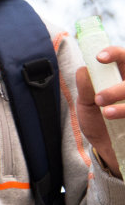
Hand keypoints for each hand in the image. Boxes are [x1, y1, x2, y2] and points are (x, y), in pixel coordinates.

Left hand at [78, 45, 124, 175]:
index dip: (115, 54)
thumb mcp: (86, 105)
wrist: (106, 150)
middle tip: (100, 99)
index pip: (124, 57)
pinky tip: (116, 121)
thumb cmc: (97, 122)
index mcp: (121, 77)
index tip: (99, 58)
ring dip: (123, 105)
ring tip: (106, 113)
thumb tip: (84, 69)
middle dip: (119, 88)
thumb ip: (85, 88)